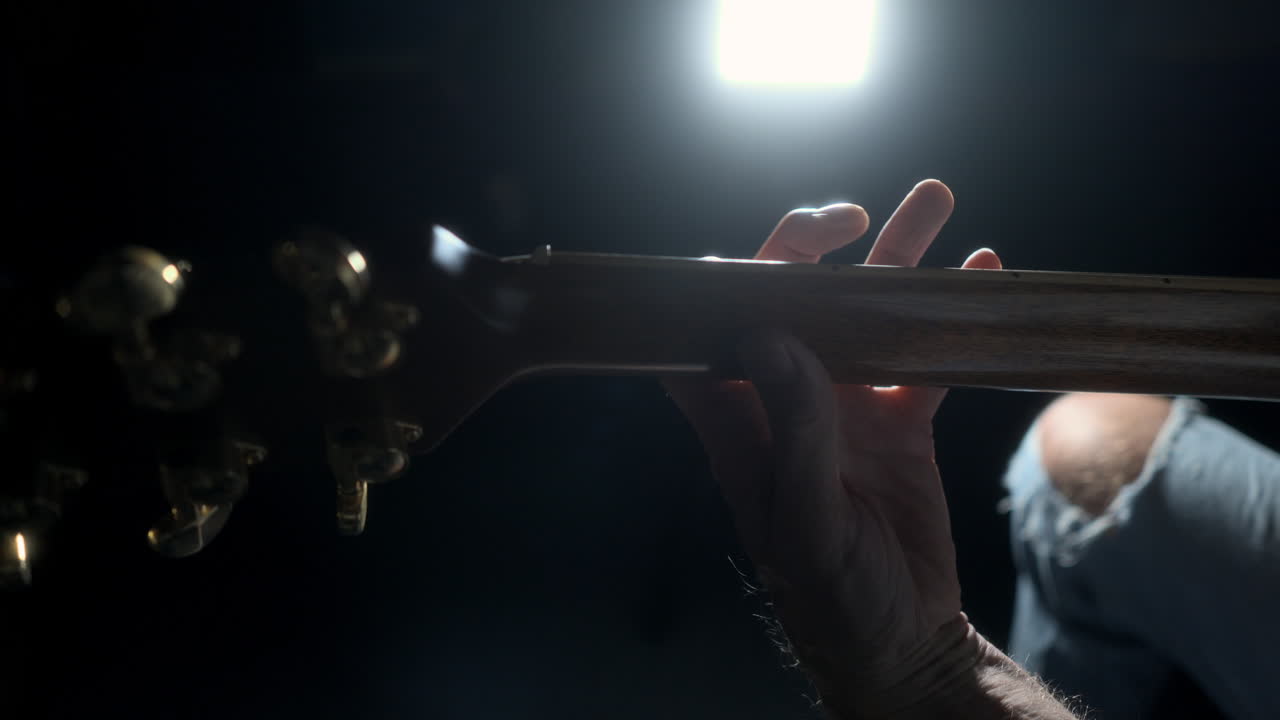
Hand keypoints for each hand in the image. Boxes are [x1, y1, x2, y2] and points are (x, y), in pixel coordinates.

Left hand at [666, 180, 1002, 714]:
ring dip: (894, 260)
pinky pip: (922, 356)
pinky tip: (982, 273)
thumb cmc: (833, 599)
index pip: (706, 336)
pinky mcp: (897, 422)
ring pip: (862, 317)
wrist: (901, 642)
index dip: (716, 284)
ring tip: (934, 200)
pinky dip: (950, 319)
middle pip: (789, 305)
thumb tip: (772, 338)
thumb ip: (794, 434)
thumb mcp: (808, 524)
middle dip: (813, 250)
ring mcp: (843, 407)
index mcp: (739, 424)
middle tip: (849, 216)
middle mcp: (785, 403)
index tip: (756, 251)